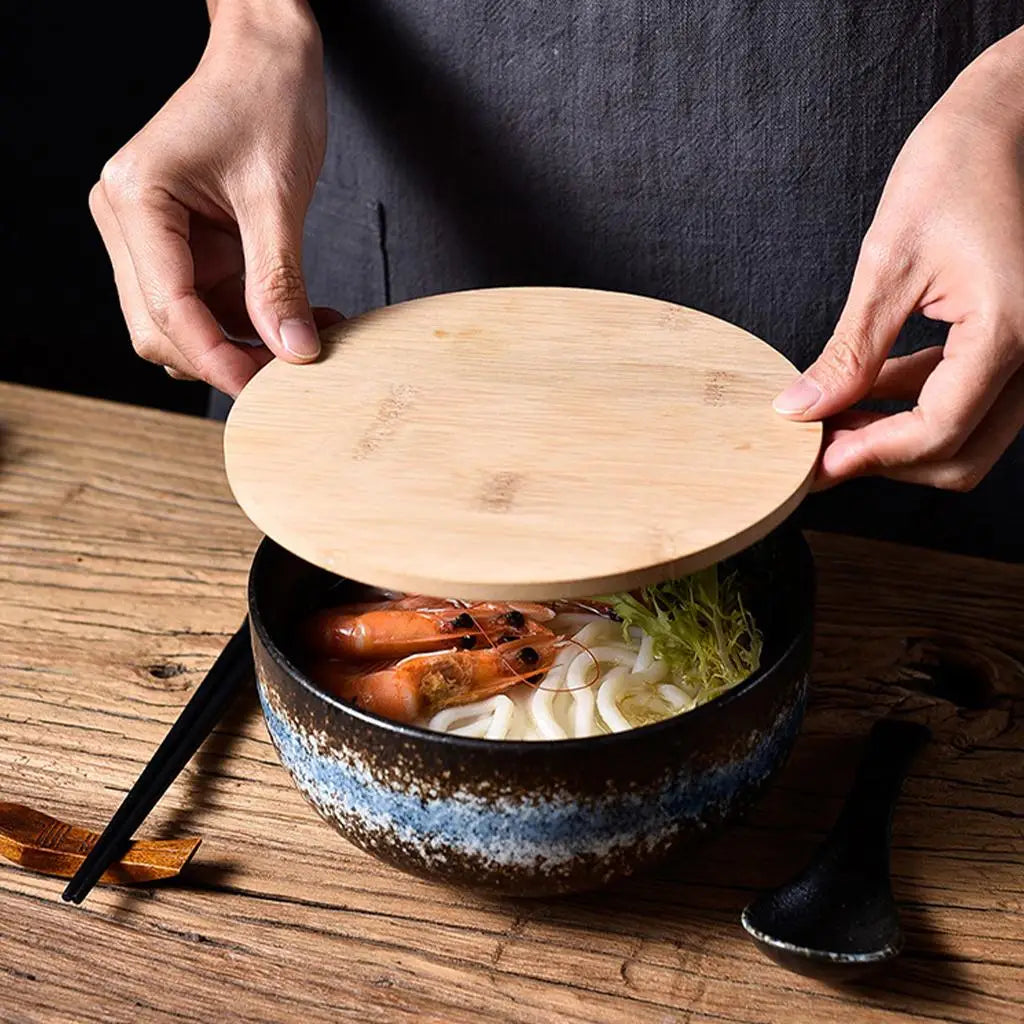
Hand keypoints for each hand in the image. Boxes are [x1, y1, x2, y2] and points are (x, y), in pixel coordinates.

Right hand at [90, 0, 340, 395]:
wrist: (269, 58)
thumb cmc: (266, 100)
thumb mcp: (277, 196)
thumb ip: (279, 280)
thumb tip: (292, 352)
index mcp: (136, 199)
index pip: (166, 306)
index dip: (215, 358)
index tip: (265, 391)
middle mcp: (130, 221)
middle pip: (161, 327)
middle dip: (224, 359)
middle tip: (289, 379)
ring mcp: (153, 236)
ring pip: (186, 324)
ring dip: (243, 345)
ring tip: (309, 341)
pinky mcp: (184, 245)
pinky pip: (212, 304)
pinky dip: (253, 322)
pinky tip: (301, 320)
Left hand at [774, 32, 1023, 491]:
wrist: (1011, 120)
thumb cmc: (956, 168)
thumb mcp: (888, 262)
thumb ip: (849, 351)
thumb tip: (799, 409)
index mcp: (1012, 331)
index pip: (937, 431)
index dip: (869, 456)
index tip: (812, 464)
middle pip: (960, 454)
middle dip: (884, 459)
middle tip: (817, 448)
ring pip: (968, 435)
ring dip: (898, 437)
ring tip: (831, 419)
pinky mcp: (1022, 342)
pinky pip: (973, 401)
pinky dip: (919, 405)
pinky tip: (868, 387)